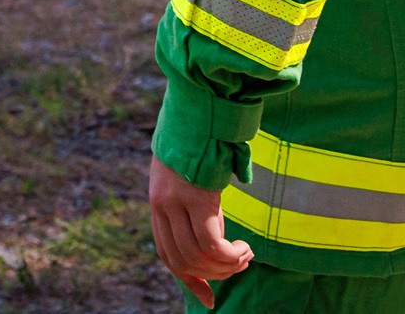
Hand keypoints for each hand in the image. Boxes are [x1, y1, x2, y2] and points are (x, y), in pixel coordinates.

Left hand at [146, 155, 252, 306]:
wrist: (199, 109)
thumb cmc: (200, 141)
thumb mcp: (187, 177)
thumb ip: (191, 204)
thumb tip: (212, 235)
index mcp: (158, 203)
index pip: (167, 255)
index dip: (189, 279)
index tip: (209, 298)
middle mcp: (162, 205)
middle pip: (183, 261)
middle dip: (215, 275)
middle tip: (240, 263)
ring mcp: (177, 202)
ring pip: (199, 257)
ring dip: (227, 266)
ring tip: (246, 254)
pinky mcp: (197, 198)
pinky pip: (212, 244)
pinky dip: (230, 256)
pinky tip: (244, 248)